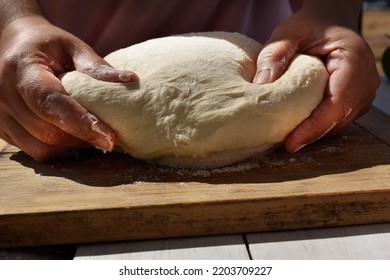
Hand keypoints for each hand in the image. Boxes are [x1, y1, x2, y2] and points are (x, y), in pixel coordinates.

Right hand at [0, 16, 137, 160]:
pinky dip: (59, 149)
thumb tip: (132, 80)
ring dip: (73, 146)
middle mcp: (4, 94)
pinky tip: (73, 137)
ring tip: (91, 134)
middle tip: (109, 136)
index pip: (51, 103)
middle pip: (48, 131)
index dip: (81, 123)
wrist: (12, 45)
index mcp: (22, 69)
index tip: (110, 139)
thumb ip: (97, 67)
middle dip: (83, 138)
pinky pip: (35, 151)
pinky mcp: (3, 128)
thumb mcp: (73, 47)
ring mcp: (0, 114)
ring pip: (42, 147)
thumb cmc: (48, 45)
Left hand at [254, 6, 379, 152]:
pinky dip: (318, 126)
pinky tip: (298, 129)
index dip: (315, 127)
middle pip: (339, 118)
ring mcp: (362, 92)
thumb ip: (275, 53)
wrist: (328, 22)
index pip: (338, 103)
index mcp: (354, 60)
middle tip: (282, 145)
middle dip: (311, 134)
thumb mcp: (289, 32)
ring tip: (287, 139)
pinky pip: (337, 119)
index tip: (291, 143)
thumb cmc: (310, 26)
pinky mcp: (354, 100)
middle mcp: (365, 79)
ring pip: (339, 123)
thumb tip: (261, 85)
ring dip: (314, 132)